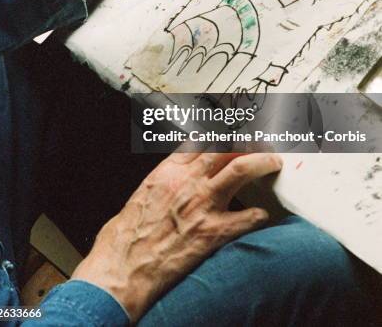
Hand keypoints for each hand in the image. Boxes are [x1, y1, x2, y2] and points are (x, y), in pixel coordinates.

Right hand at [71, 152, 281, 321]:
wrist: (122, 266)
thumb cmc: (127, 235)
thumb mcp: (145, 193)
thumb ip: (167, 179)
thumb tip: (180, 176)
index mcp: (169, 171)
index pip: (202, 140)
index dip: (221, 132)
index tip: (233, 130)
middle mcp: (188, 182)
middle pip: (226, 147)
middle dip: (247, 141)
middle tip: (260, 142)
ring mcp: (203, 205)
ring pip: (241, 169)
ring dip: (262, 162)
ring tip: (273, 162)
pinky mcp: (213, 232)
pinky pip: (247, 217)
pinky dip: (258, 214)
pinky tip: (262, 214)